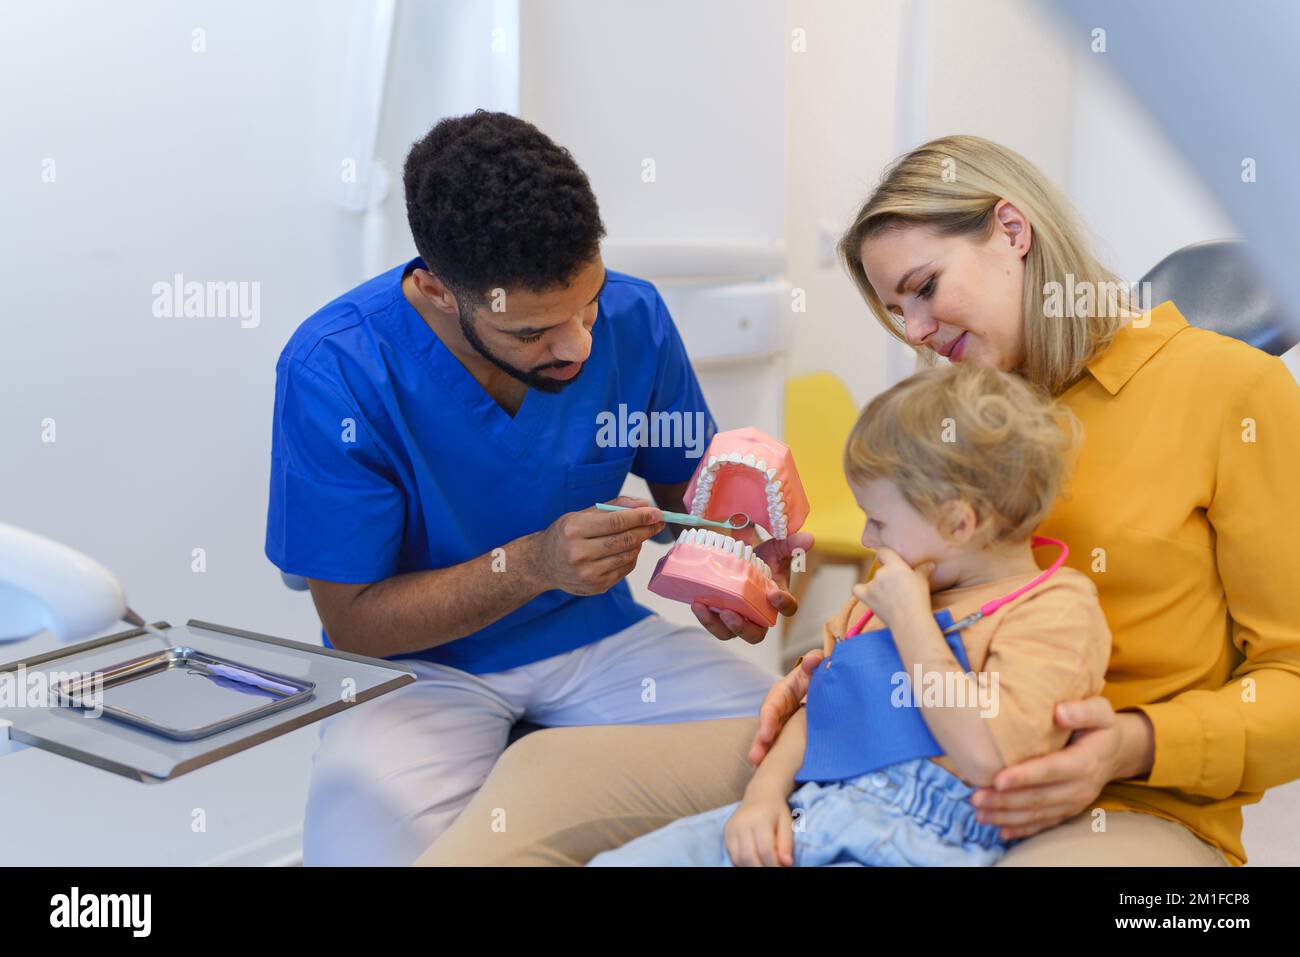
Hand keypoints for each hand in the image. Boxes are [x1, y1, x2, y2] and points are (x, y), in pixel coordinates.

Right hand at [528, 496, 663, 595]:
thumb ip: (614, 506)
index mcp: (574, 530)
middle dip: (646, 529)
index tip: (657, 512)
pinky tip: (627, 550)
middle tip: (658, 522)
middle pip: (625, 540)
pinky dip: (631, 557)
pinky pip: (625, 569)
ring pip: (628, 556)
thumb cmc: (565, 534)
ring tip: (638, 534)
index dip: (641, 517)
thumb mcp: (582, 514)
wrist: (543, 564)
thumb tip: (644, 504)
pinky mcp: (596, 586)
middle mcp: (579, 553)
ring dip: (639, 543)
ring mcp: (588, 573)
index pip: (616, 522)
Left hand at [692, 530, 813, 643]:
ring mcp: (739, 616)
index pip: (788, 608)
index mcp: (778, 598)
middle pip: (755, 634)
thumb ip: (791, 544)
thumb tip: (809, 538)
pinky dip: (705, 617)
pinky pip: (714, 624)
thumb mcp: (777, 547)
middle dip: (742, 628)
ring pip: (729, 633)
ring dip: (716, 625)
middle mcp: (758, 614)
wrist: (740, 556)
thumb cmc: (764, 557)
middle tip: (730, 614)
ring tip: (703, 607)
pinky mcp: (720, 614)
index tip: (774, 595)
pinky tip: (696, 603)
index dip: (784, 605)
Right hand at [724, 793, 794, 866]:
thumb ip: (786, 843)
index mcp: (760, 818)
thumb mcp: (787, 823)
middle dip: (762, 868)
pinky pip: (732, 855)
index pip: (765, 849)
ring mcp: (732, 827)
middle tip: (772, 868)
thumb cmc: (776, 810)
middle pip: (749, 856)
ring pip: (738, 858)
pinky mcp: (726, 831)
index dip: (774, 864)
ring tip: (763, 864)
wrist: (760, 794)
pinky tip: (753, 860)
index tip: (781, 868)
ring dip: (751, 867)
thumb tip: (787, 863)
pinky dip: (742, 863)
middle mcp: (742, 822)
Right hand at [747, 652, 822, 765]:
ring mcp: (784, 724)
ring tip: (758, 770)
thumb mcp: (815, 664)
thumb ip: (815, 661)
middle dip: (761, 743)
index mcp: (783, 692)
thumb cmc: (816, 673)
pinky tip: (771, 773)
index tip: (766, 735)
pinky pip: (782, 746)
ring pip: (771, 739)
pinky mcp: (790, 734)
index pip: (772, 706)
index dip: (768, 720)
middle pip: (767, 727)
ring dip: (765, 754)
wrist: (823, 684)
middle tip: (756, 759)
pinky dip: (776, 759)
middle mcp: (779, 710)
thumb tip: (813, 661)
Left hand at [850, 546, 933, 630]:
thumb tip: (930, 564)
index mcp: (894, 565)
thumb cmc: (918, 599)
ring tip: (889, 597)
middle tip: (898, 587)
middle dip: (887, 576)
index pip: (883, 551)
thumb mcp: (923, 581)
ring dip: (878, 586)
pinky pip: (857, 589)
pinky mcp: (866, 597)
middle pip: (880, 569)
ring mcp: (872, 585)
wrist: (910, 619)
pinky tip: (869, 594)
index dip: (886, 555)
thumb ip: (924, 570)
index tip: (890, 559)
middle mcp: (881, 573)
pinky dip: (861, 591)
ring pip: (872, 581)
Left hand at [969, 696, 1150, 840]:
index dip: (1025, 776)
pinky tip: (1001, 831)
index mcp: (1086, 761)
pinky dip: (1022, 829)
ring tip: (979, 814)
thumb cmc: (1100, 726)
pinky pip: (1044, 823)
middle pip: (1040, 797)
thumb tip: (1060, 712)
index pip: (1052, 770)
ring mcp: (1075, 802)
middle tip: (975, 797)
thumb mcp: (1100, 710)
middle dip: (1006, 800)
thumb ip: (1082, 710)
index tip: (998, 779)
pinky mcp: (1068, 810)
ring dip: (1007, 816)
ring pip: (1038, 814)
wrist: (1116, 751)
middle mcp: (1081, 787)